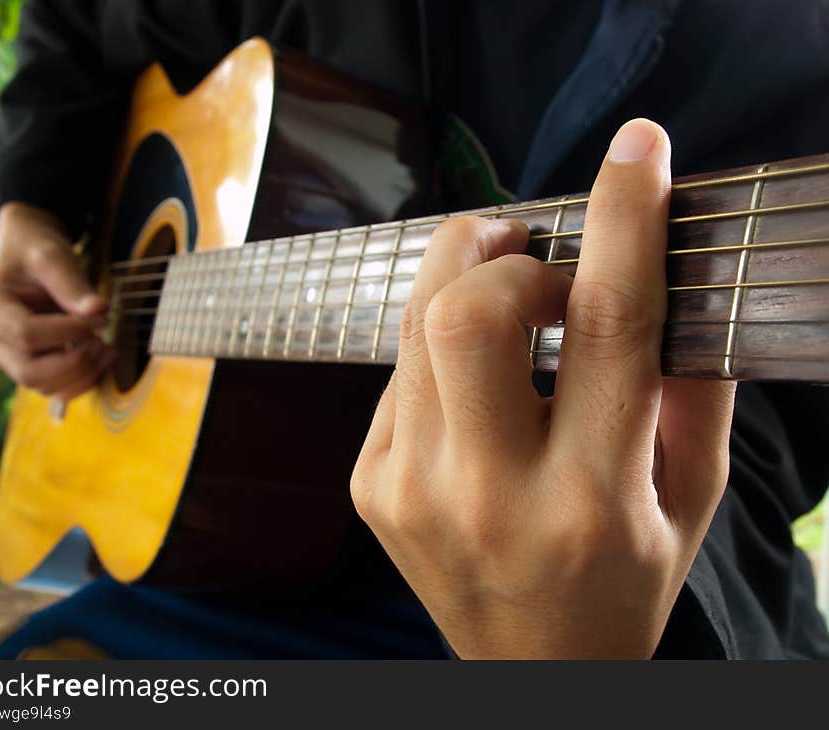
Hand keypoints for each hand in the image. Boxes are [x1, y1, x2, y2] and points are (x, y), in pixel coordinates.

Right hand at [0, 202, 114, 400]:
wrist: (28, 252)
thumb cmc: (35, 250)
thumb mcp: (52, 256)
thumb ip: (73, 284)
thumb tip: (100, 311)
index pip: (28, 335)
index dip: (69, 331)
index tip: (102, 317)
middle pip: (30, 373)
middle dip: (75, 363)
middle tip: (103, 342)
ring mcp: (12, 355)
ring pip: (44, 386)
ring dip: (81, 375)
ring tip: (108, 349)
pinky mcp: (33, 362)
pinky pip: (55, 386)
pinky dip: (81, 379)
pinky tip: (102, 357)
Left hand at [351, 119, 735, 658]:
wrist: (531, 672)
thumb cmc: (622, 585)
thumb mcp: (687, 504)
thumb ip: (692, 394)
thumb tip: (672, 276)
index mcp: (590, 498)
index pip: (606, 325)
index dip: (623, 219)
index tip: (636, 150)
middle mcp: (489, 493)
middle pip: (469, 313)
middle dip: (501, 248)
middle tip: (533, 250)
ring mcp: (412, 490)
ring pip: (415, 327)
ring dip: (461, 274)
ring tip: (503, 281)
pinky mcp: (370, 487)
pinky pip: (397, 373)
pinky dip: (439, 347)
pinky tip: (472, 377)